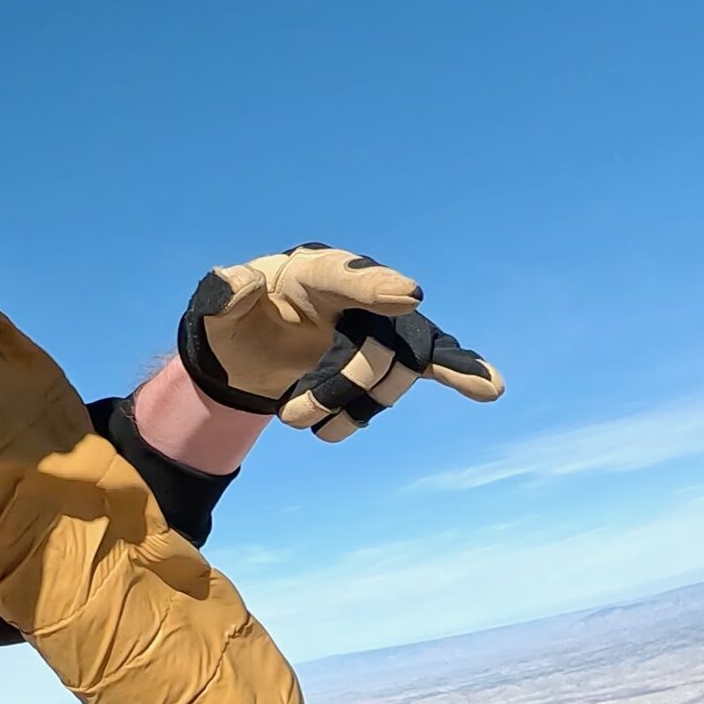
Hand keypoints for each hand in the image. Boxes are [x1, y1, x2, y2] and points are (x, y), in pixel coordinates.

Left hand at [178, 244, 504, 439]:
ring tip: (315, 431)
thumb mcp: (213, 313)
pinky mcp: (385, 356)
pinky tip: (489, 388)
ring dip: (359, 408)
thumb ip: (220, 295)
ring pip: (396, 369)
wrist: (245, 351)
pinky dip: (460, 371)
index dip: (376, 287)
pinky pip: (432, 362)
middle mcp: (354, 295)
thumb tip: (238, 283)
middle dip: (339, 387)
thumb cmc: (232, 323)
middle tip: (291, 419)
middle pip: (375, 342)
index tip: (407, 298)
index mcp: (312, 272)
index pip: (348, 276)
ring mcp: (375, 325)